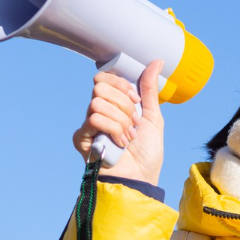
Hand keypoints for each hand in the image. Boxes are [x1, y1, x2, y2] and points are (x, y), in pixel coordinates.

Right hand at [72, 60, 164, 184]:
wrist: (141, 178)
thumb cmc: (147, 153)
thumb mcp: (152, 116)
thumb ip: (149, 89)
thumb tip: (157, 61)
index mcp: (113, 104)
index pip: (104, 78)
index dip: (121, 85)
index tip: (135, 101)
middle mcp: (99, 111)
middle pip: (100, 87)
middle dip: (124, 106)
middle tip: (133, 124)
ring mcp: (89, 125)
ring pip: (97, 103)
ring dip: (120, 120)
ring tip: (128, 136)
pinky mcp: (82, 138)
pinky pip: (94, 119)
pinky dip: (113, 129)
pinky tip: (119, 143)